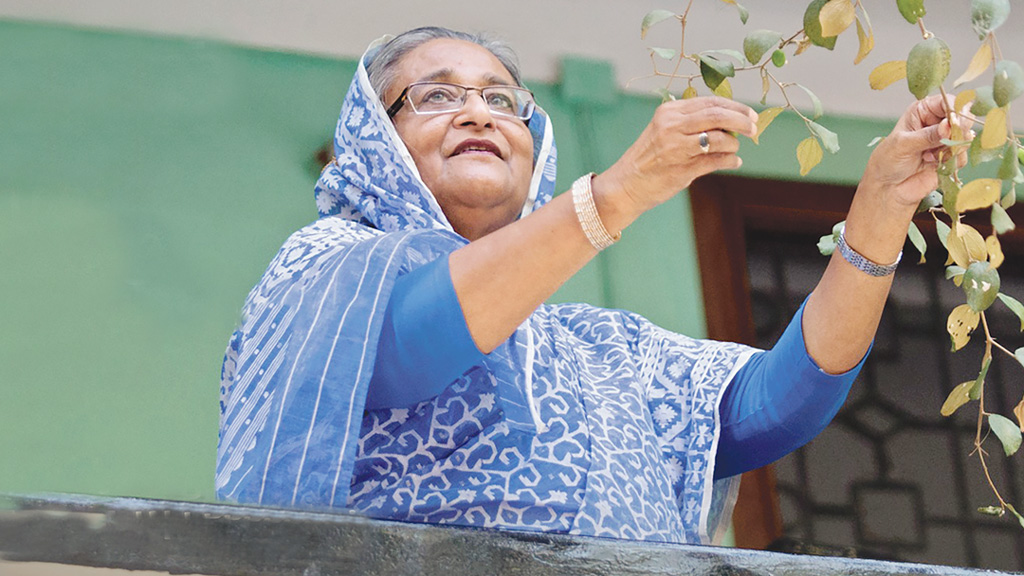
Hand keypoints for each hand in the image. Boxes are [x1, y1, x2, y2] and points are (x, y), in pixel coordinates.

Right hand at [592, 97, 757, 218]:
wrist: (626, 185)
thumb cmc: (650, 157)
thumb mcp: (665, 130)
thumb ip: (692, 121)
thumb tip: (730, 118)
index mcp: (669, 112)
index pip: (710, 102)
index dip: (735, 107)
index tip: (750, 115)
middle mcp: (672, 127)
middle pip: (717, 115)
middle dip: (741, 121)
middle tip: (754, 128)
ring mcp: (676, 148)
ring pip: (719, 139)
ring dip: (733, 145)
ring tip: (733, 150)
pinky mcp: (682, 170)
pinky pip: (716, 161)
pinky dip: (730, 161)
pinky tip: (734, 162)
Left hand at [864, 94, 972, 207]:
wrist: (888, 189)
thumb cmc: (888, 161)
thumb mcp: (903, 144)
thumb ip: (927, 135)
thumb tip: (948, 125)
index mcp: (923, 111)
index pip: (948, 101)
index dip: (956, 110)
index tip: (954, 122)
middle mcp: (937, 123)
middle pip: (963, 118)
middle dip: (957, 130)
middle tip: (945, 142)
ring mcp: (946, 141)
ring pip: (965, 138)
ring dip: (951, 149)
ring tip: (928, 156)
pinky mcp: (951, 158)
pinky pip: (963, 156)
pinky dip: (951, 162)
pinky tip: (932, 165)